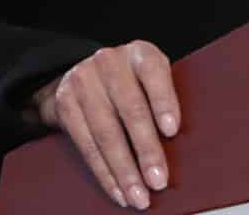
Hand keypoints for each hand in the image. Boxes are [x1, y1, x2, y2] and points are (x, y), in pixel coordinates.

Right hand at [31, 41, 179, 209]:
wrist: (85, 72)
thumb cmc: (132, 80)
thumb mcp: (150, 76)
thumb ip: (163, 98)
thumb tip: (183, 143)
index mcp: (139, 52)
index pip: (153, 72)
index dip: (163, 101)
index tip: (172, 130)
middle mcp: (110, 61)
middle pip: (130, 109)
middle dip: (145, 150)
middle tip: (158, 180)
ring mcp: (84, 81)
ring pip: (106, 133)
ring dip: (124, 171)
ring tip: (139, 196)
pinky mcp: (66, 104)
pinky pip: (86, 146)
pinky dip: (104, 173)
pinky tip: (118, 191)